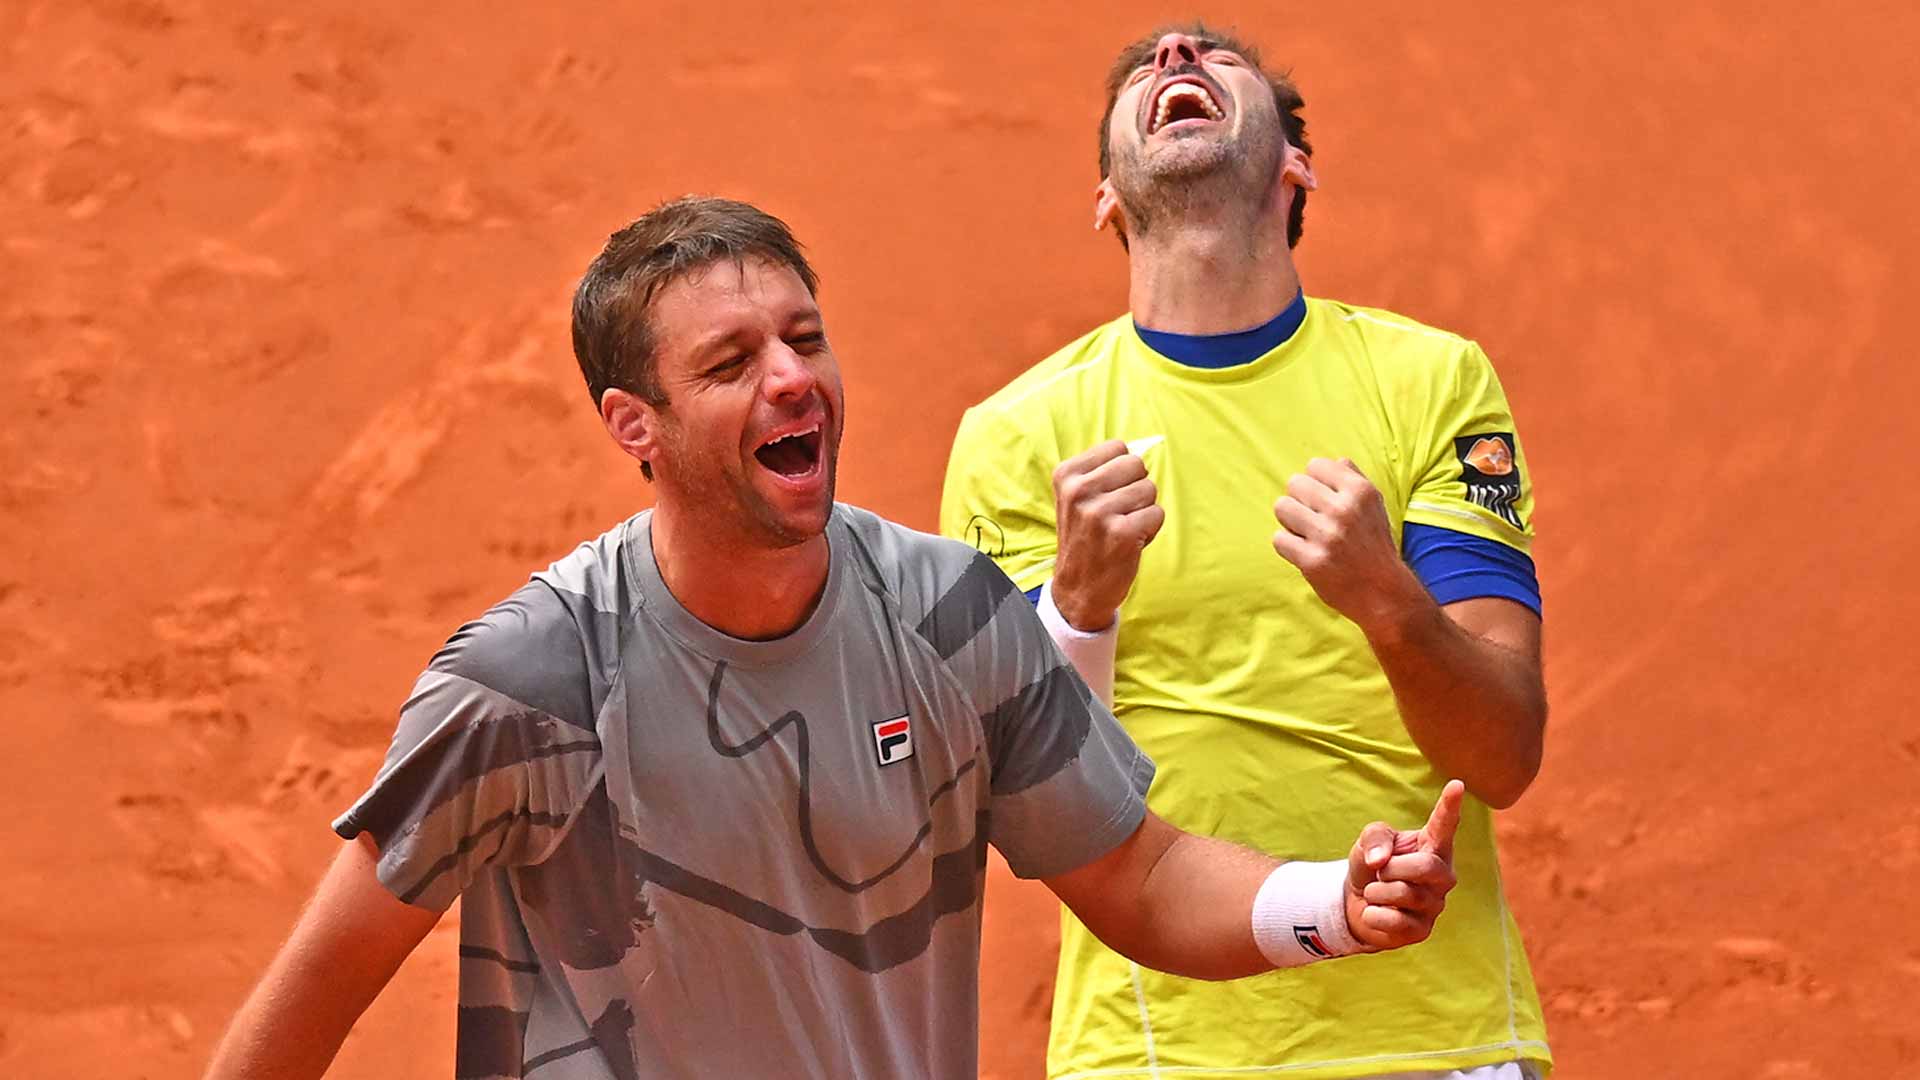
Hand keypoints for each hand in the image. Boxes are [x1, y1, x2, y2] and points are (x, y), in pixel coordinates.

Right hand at [1051, 440, 1163, 630]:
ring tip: (1122, 529)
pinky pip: (1157, 514)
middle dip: (1136, 488)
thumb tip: (1146, 445)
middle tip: (1118, 514)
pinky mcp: (1122, 534)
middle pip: (1136, 465)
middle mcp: (1079, 491)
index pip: (1118, 447)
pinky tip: (1130, 542)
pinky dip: (1150, 529)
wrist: (1078, 589)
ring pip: (1149, 490)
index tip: (1105, 496)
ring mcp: (1099, 513)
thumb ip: (1104, 470)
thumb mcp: (1078, 498)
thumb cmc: (1086, 538)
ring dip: (1143, 510)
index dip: (1122, 472)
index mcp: (1066, 475)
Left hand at [1271, 457, 1422, 635]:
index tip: (1323, 500)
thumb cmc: (1375, 546)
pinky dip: (1288, 546)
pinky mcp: (1312, 560)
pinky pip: (1278, 539)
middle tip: (1314, 520)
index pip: (1315, 465)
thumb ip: (1355, 480)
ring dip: (1290, 521)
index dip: (1315, 483)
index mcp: (1360, 491)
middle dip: (1300, 500)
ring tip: (1308, 534)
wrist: (1384, 593)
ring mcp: (1327, 536)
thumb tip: (1335, 461)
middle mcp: (1344, 510)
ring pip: (1282, 507)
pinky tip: (1305, 552)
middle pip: (1294, 483)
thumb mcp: (1375, 507)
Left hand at [1342, 780, 1463, 951]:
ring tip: (1376, 891)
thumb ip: (1375, 838)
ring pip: (1406, 894)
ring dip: (1378, 891)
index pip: (1444, 825)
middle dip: (1393, 868)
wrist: (1355, 904)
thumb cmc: (1371, 866)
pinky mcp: (1422, 930)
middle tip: (1379, 872)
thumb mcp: (1367, 842)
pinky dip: (1374, 914)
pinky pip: (1395, 920)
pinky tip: (1375, 913)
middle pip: (1426, 867)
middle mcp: (1441, 874)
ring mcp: (1435, 904)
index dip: (1450, 806)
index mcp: (1432, 846)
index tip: (1457, 784)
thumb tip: (1381, 860)